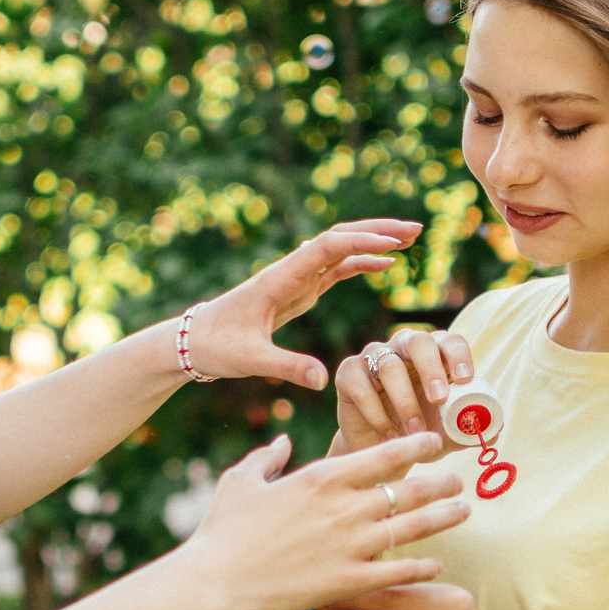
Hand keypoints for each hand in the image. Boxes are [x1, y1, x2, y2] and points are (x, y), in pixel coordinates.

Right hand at [178, 432, 468, 609]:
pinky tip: (435, 564)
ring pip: (412, 527)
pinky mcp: (348, 581)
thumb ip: (267, 457)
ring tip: (463, 511)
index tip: (433, 443)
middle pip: (408, 490)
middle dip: (440, 483)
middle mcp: (343, 508)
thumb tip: (280, 443)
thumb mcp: (242, 480)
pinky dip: (420, 567)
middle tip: (459, 480)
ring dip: (443, 518)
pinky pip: (397, 571)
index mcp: (321, 477)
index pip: (383, 456)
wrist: (216, 580)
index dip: (415, 447)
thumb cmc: (223, 530)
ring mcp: (349, 545)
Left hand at [182, 222, 423, 387]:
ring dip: (373, 241)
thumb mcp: (250, 361)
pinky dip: (361, 263)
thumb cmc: (216, 347)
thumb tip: (322, 380)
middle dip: (376, 230)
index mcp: (279, 279)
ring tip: (410, 239)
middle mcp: (290, 272)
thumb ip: (287, 367)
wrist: (193, 342)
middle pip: (338, 238)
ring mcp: (296, 280)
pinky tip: (386, 265)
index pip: (325, 248)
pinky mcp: (299, 292)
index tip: (391, 245)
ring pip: (339, 250)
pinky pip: (335, 270)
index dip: (359, 243)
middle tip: (415, 230)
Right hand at [335, 327, 477, 452]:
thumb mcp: (447, 436)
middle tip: (439, 399)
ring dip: (404, 401)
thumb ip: (470, 432)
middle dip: (430, 369)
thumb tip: (495, 430)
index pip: (449, 341)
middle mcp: (404, 348)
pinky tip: (389, 433)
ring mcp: (374, 358)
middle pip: (418, 341)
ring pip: (389, 365)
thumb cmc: (419, 434)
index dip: (458, 356)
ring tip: (414, 432)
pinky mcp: (349, 373)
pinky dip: (376, 412)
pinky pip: (361, 385)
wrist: (379, 452)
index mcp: (435, 354)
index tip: (465, 380)